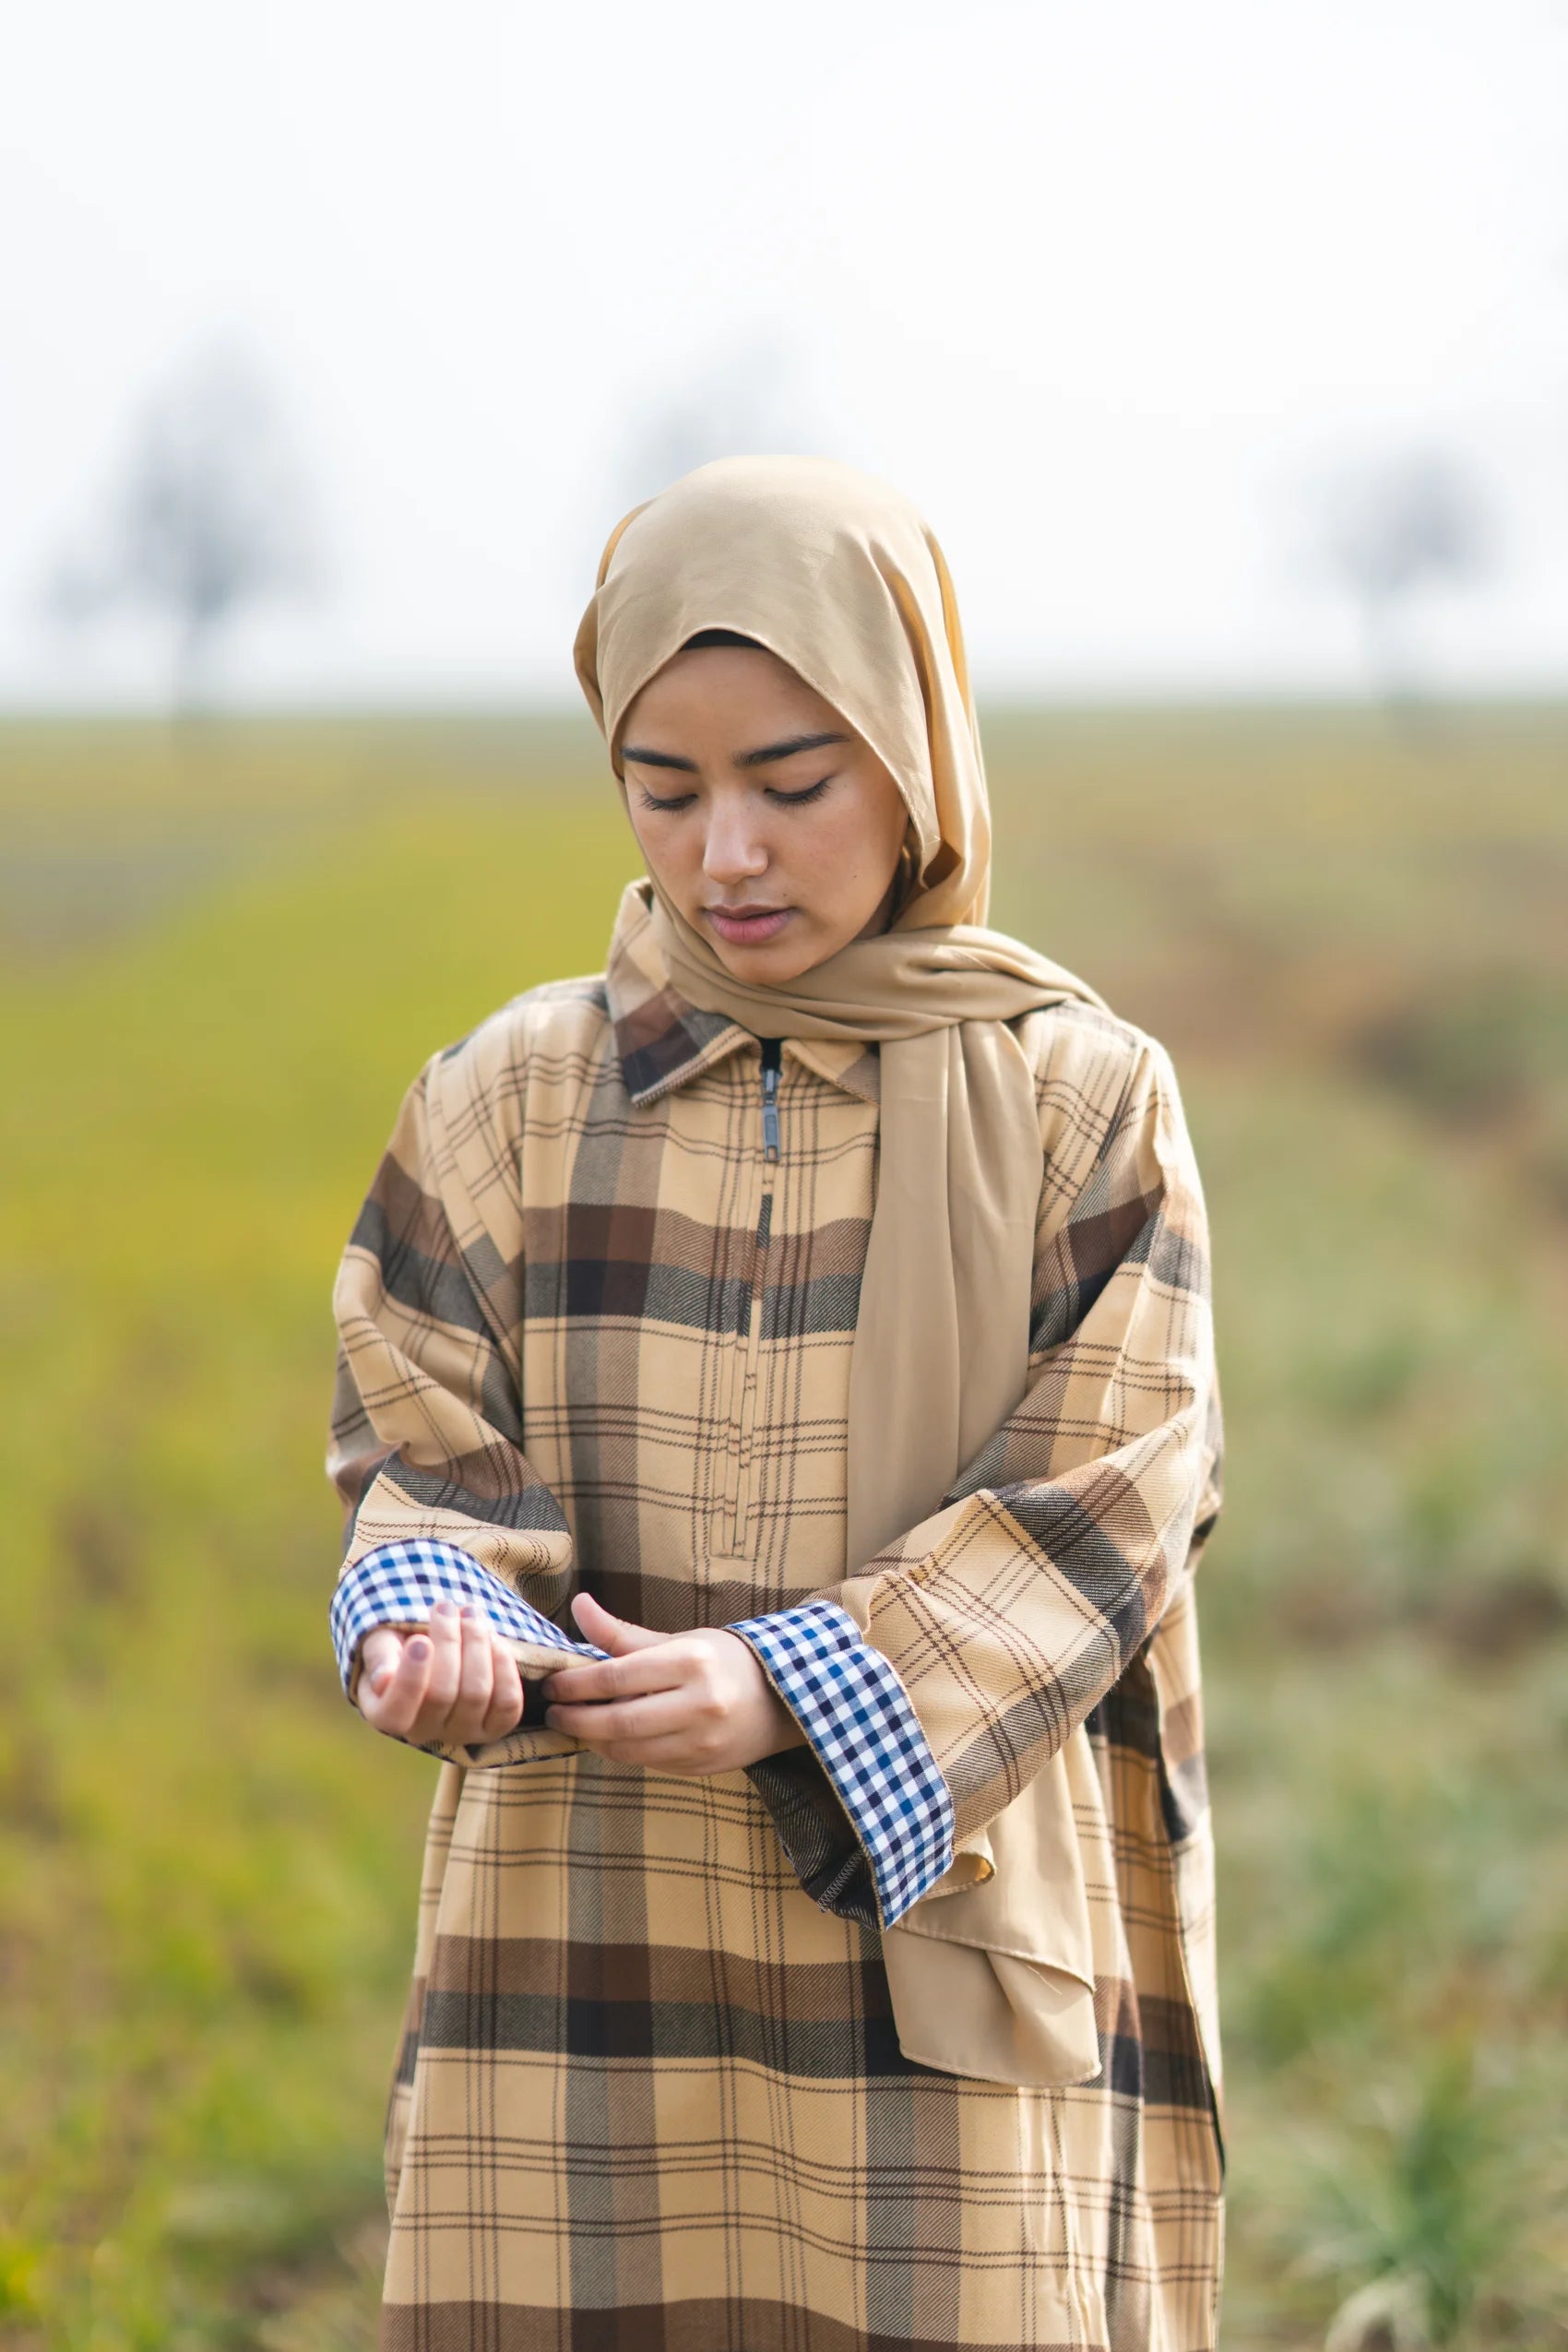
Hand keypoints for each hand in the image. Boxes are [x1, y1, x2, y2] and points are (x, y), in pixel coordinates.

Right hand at [356, 1599, 524, 1748]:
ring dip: (477, 1645)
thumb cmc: (401, 1644)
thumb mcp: (381, 1641)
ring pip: (476, 1694)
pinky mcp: (493, 1726)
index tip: (419, 1640)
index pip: (396, 1714)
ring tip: (469, 1613)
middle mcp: (423, 1733)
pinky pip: (507, 1704)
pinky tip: (493, 1639)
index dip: (411, 1679)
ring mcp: (461, 1733)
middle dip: (448, 1643)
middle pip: (442, 1695)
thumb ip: (380, 1656)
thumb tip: (384, 1680)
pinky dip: (503, 1667)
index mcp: (386, 1715)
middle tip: (445, 1607)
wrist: (434, 1646)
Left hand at [541, 1593, 806, 1774]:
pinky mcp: (702, 1766)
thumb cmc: (722, 1662)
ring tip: (577, 1725)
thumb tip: (579, 1605)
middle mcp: (699, 1703)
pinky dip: (621, 1752)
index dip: (577, 1684)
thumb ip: (623, 1634)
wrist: (781, 1699)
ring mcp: (702, 1740)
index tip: (553, 1685)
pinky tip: (608, 1738)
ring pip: (629, 1749)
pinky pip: (647, 1763)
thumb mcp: (679, 1640)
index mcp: (690, 1661)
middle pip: (619, 1719)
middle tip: (554, 1712)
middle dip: (577, 1718)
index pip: (618, 1676)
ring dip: (594, 1739)